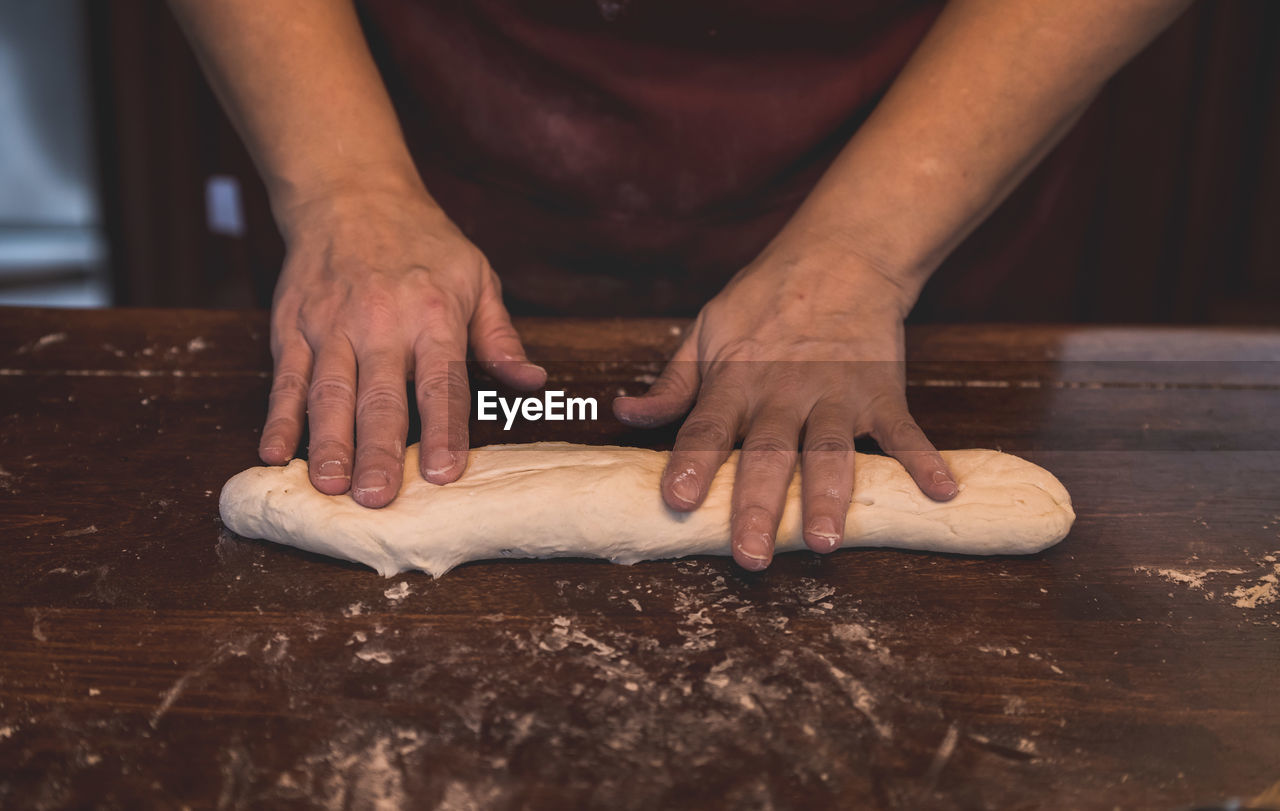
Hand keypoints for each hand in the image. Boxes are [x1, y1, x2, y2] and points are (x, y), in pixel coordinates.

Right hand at [259, 184, 545, 505]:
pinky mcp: (293, 327)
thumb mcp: (477, 279)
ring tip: (328, 487)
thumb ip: (500, 338)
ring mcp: (331, 326)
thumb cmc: (424, 244)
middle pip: (380, 396)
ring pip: (328, 393)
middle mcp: (380, 324)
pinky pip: (286, 378)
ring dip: (327, 442)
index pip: (442, 383)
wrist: (351, 193)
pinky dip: (278, 416)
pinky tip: (273, 452)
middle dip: (378, 450)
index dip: (444, 431)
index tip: (444, 475)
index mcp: (434, 316)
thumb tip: (533, 382)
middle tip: (376, 499)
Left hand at [614, 238, 956, 570]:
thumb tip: (625, 414)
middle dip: (759, 507)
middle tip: (752, 556)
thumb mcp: (706, 331)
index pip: (708, 428)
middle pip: (768, 455)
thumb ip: (672, 383)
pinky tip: (941, 491)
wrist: (839, 255)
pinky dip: (923, 460)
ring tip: (826, 541)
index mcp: (736, 381)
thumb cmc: (765, 300)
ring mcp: (836, 395)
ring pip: (830, 451)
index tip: (678, 500)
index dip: (692, 464)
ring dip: (830, 496)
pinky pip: (903, 430)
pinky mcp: (881, 392)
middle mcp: (783, 393)